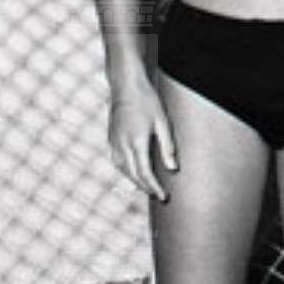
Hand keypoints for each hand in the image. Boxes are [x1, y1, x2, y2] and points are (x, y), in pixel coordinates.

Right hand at [108, 87, 176, 201]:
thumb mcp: (162, 122)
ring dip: (134, 181)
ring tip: (147, 187)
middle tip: (158, 195)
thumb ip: (167, 146)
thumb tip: (172, 168)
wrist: (126, 86)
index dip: (154, 188)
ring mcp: (114, 142)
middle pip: (133, 175)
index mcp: (136, 142)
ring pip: (122, 170)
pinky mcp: (110, 139)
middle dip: (146, 187)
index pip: (145, 173)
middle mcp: (122, 145)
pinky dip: (125, 171)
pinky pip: (116, 161)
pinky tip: (132, 172)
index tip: (164, 197)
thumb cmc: (147, 101)